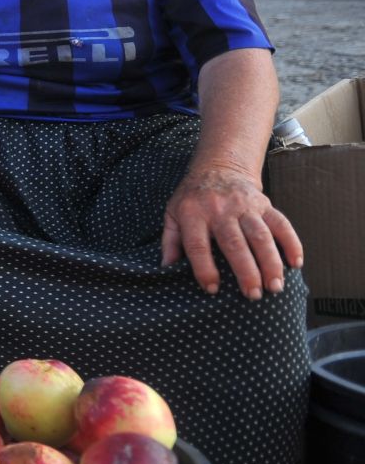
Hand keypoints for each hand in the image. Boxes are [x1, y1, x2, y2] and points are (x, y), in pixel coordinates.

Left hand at [161, 165, 302, 297]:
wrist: (218, 168)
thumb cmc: (192, 199)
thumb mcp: (173, 214)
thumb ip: (170, 241)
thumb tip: (166, 268)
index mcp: (193, 214)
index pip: (198, 245)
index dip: (205, 268)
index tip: (212, 289)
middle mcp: (221, 210)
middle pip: (234, 243)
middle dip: (246, 271)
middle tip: (253, 295)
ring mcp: (245, 206)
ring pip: (261, 236)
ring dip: (271, 262)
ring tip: (275, 286)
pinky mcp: (265, 204)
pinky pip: (282, 224)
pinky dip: (291, 243)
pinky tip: (296, 263)